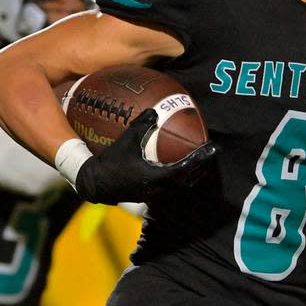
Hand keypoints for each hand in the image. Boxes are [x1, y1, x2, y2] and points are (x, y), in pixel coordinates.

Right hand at [73, 108, 217, 203]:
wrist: (95, 183)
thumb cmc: (111, 162)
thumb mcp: (127, 140)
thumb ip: (142, 125)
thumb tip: (155, 110)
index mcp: (157, 176)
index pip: (185, 168)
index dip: (199, 159)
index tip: (211, 150)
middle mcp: (159, 188)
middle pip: (187, 180)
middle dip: (200, 168)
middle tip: (209, 155)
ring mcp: (154, 194)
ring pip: (180, 186)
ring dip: (190, 175)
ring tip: (198, 163)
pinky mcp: (148, 196)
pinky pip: (170, 188)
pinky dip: (178, 179)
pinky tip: (178, 170)